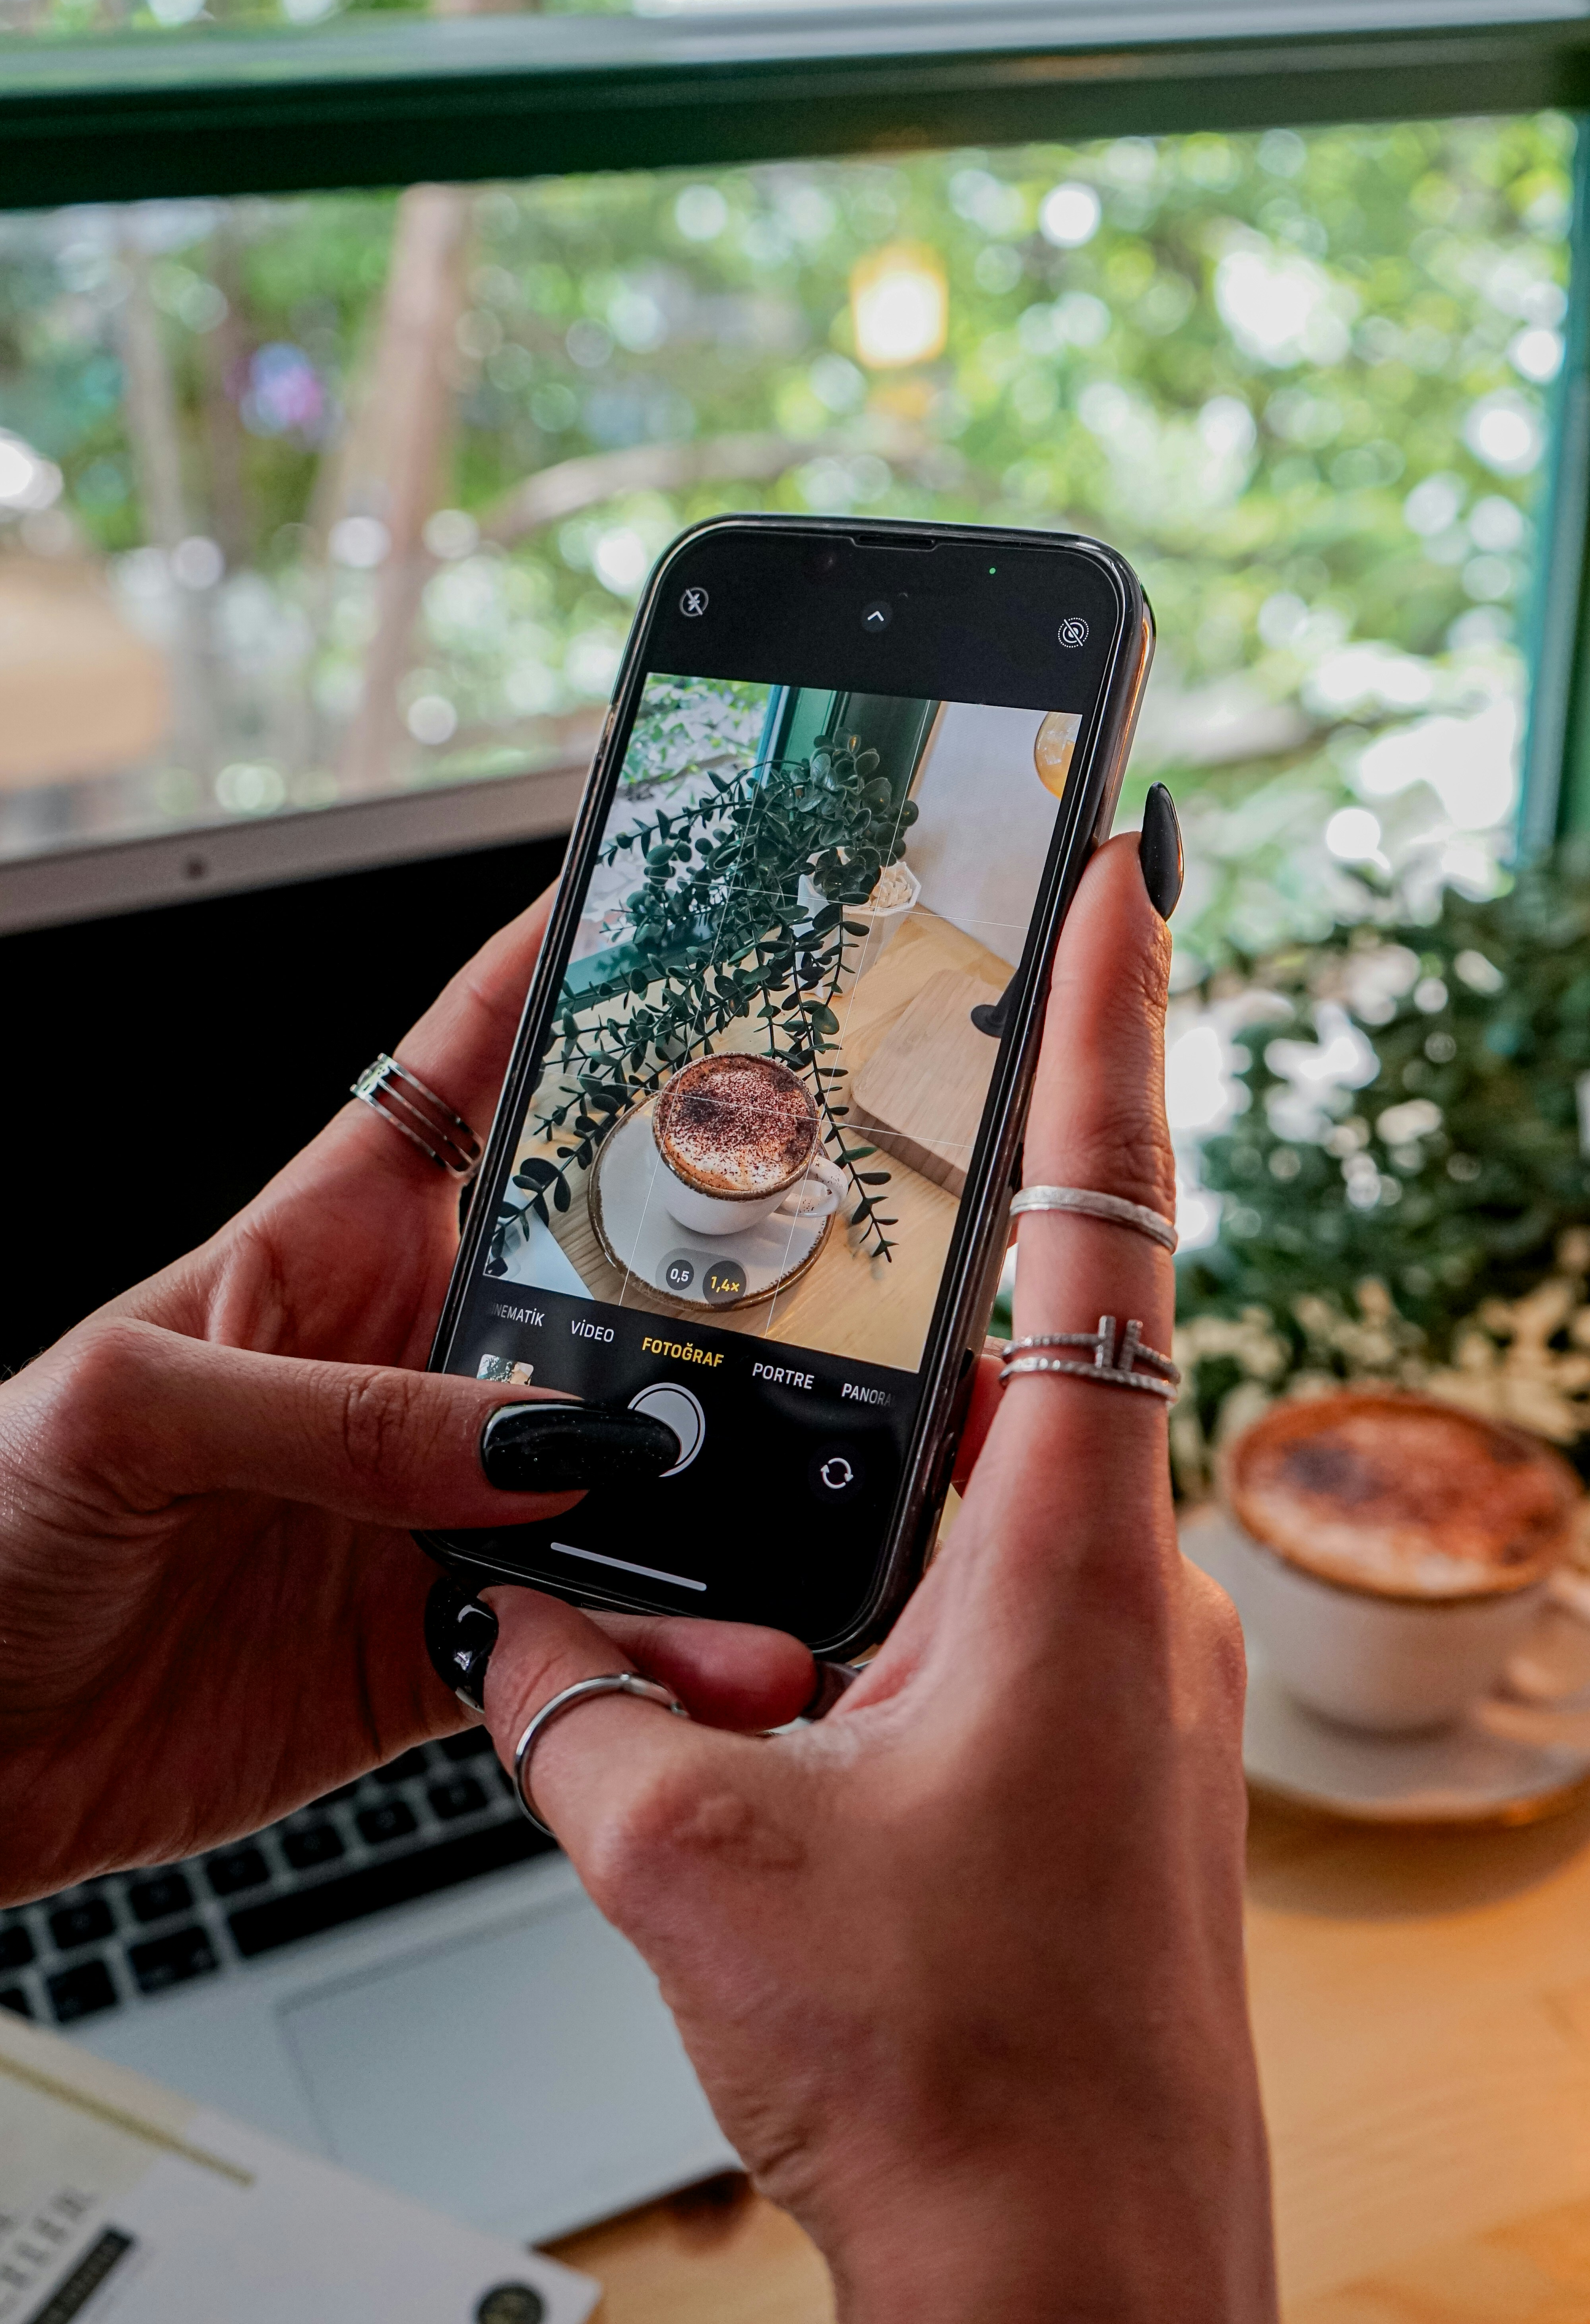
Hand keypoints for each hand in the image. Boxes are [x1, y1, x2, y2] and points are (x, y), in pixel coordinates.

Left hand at [0, 891, 814, 1896]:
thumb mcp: (123, 1407)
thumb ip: (331, 1410)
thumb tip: (530, 1435)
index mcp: (320, 1245)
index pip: (468, 1076)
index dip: (567, 982)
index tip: (685, 916)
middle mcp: (399, 1359)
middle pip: (595, 1274)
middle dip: (712, 1254)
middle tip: (828, 1254)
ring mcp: (428, 1499)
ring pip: (616, 1468)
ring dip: (706, 1491)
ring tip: (793, 1508)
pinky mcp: (436, 1637)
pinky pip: (580, 1628)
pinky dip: (658, 1642)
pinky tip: (714, 1644)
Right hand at [477, 835, 1274, 2322]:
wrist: (1077, 2281)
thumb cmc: (961, 2084)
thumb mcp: (695, 1862)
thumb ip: (574, 1710)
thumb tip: (506, 1629)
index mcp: (1065, 1563)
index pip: (1104, 1216)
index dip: (1114, 1027)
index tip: (1130, 884)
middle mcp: (1122, 1591)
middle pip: (1023, 1354)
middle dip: (919, 1291)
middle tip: (857, 1202)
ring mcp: (1124, 1670)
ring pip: (992, 1493)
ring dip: (878, 1491)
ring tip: (783, 1542)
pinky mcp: (1096, 1742)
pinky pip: (988, 1596)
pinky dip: (888, 1591)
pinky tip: (795, 1671)